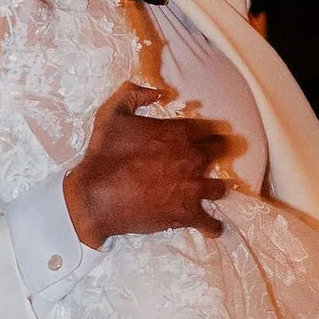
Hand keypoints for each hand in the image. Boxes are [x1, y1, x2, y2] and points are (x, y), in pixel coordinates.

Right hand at [65, 83, 230, 245]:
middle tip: (217, 157)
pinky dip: (212, 226)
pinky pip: (211, 223)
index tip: (210, 134)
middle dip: (221, 152)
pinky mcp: (187, 214)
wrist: (96, 196)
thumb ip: (134, 94)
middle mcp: (192, 158)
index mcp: (178, 133)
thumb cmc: (103, 154)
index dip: (211, 131)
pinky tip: (212, 227)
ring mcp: (193, 188)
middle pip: (221, 152)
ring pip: (221, 187)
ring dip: (217, 188)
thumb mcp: (112, 113)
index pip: (209, 127)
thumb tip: (156, 92)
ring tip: (212, 191)